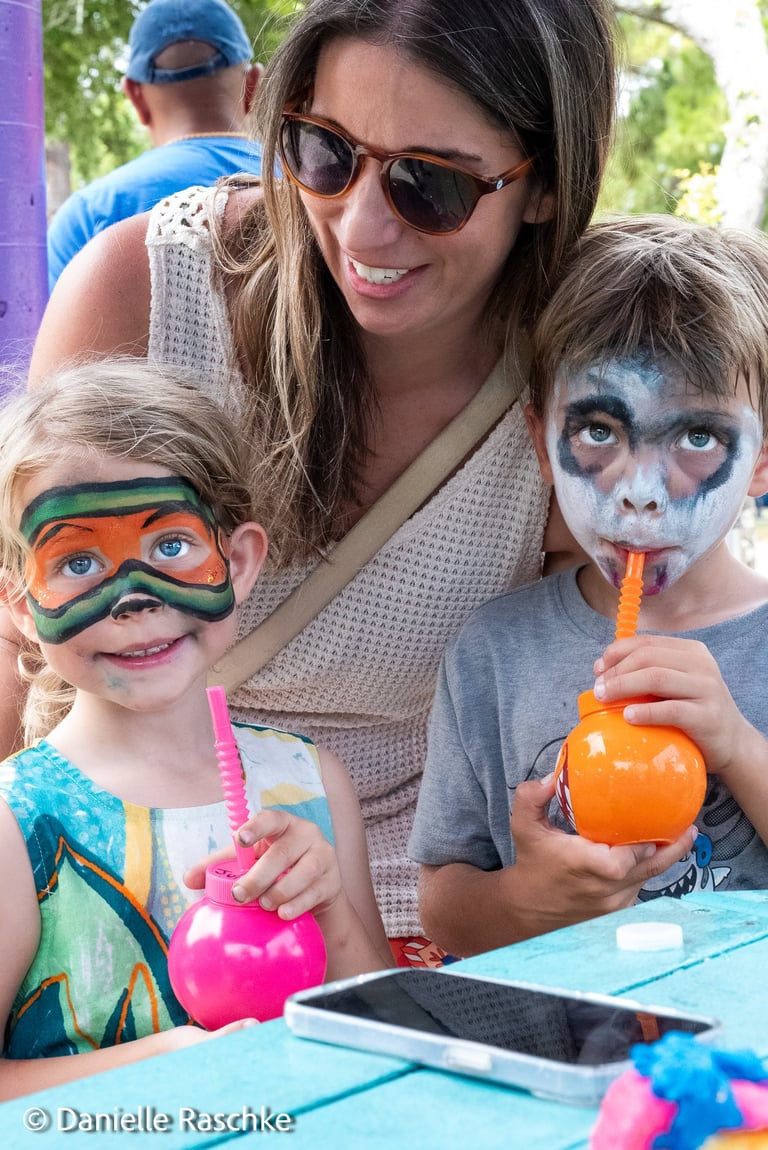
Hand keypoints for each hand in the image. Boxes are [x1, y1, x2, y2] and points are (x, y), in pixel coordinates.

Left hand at [184, 808, 342, 920]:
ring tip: (265, 904)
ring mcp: (323, 856)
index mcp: (282, 824)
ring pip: (303, 872)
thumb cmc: (276, 870)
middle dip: (258, 876)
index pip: (270, 818)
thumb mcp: (249, 862)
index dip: (256, 827)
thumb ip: (220, 867)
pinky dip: (296, 905)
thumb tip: (188, 879)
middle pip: (282, 853)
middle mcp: (305, 834)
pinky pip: (314, 893)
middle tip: (241, 895)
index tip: (240, 838)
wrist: (315, 892)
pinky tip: (283, 913)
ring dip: (279, 891)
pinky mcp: (332, 881)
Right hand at [509, 774, 696, 930]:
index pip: (620, 863)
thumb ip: (531, 796)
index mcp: (581, 866)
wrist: (530, 906)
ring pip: (649, 878)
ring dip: (666, 857)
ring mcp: (612, 903)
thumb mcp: (523, 825)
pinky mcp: (618, 909)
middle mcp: (601, 888)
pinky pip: (642, 885)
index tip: (654, 829)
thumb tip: (551, 776)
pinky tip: (661, 849)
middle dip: (671, 849)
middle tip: (689, 827)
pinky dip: (650, 867)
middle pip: (647, 870)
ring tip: (685, 834)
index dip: (641, 848)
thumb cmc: (531, 861)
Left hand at [594, 635, 757, 774]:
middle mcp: (701, 665)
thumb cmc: (693, 712)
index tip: (598, 669)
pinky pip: (671, 709)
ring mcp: (707, 690)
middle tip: (598, 689)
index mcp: (691, 651)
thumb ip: (649, 672)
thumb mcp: (676, 685)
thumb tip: (603, 670)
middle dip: (616, 671)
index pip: (646, 643)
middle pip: (647, 658)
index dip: (617, 652)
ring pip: (656, 678)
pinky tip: (628, 717)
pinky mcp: (707, 716)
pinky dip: (645, 712)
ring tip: (604, 698)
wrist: (733, 743)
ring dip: (623, 686)